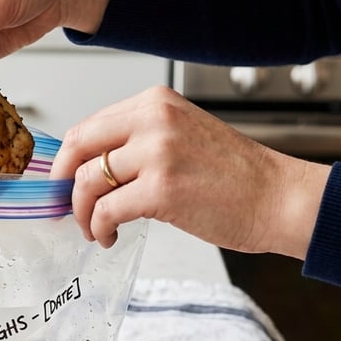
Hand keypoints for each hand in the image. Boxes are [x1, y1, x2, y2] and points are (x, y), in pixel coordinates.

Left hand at [49, 86, 329, 258]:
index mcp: (154, 103)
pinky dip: (100, 228)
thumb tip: (86, 166)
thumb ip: (136, 141)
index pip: (87, 127)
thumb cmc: (233, 174)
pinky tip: (109, 237)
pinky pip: (106, 210)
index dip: (66, 161)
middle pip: (77, 148)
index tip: (62, 183)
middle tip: (65, 207)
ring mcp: (157, 153)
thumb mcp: (180, 136)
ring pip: (87, 183)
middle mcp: (153, 120)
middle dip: (62, 183)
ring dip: (83, 213)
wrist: (278, 197)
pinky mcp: (162, 190)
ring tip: (95, 228)